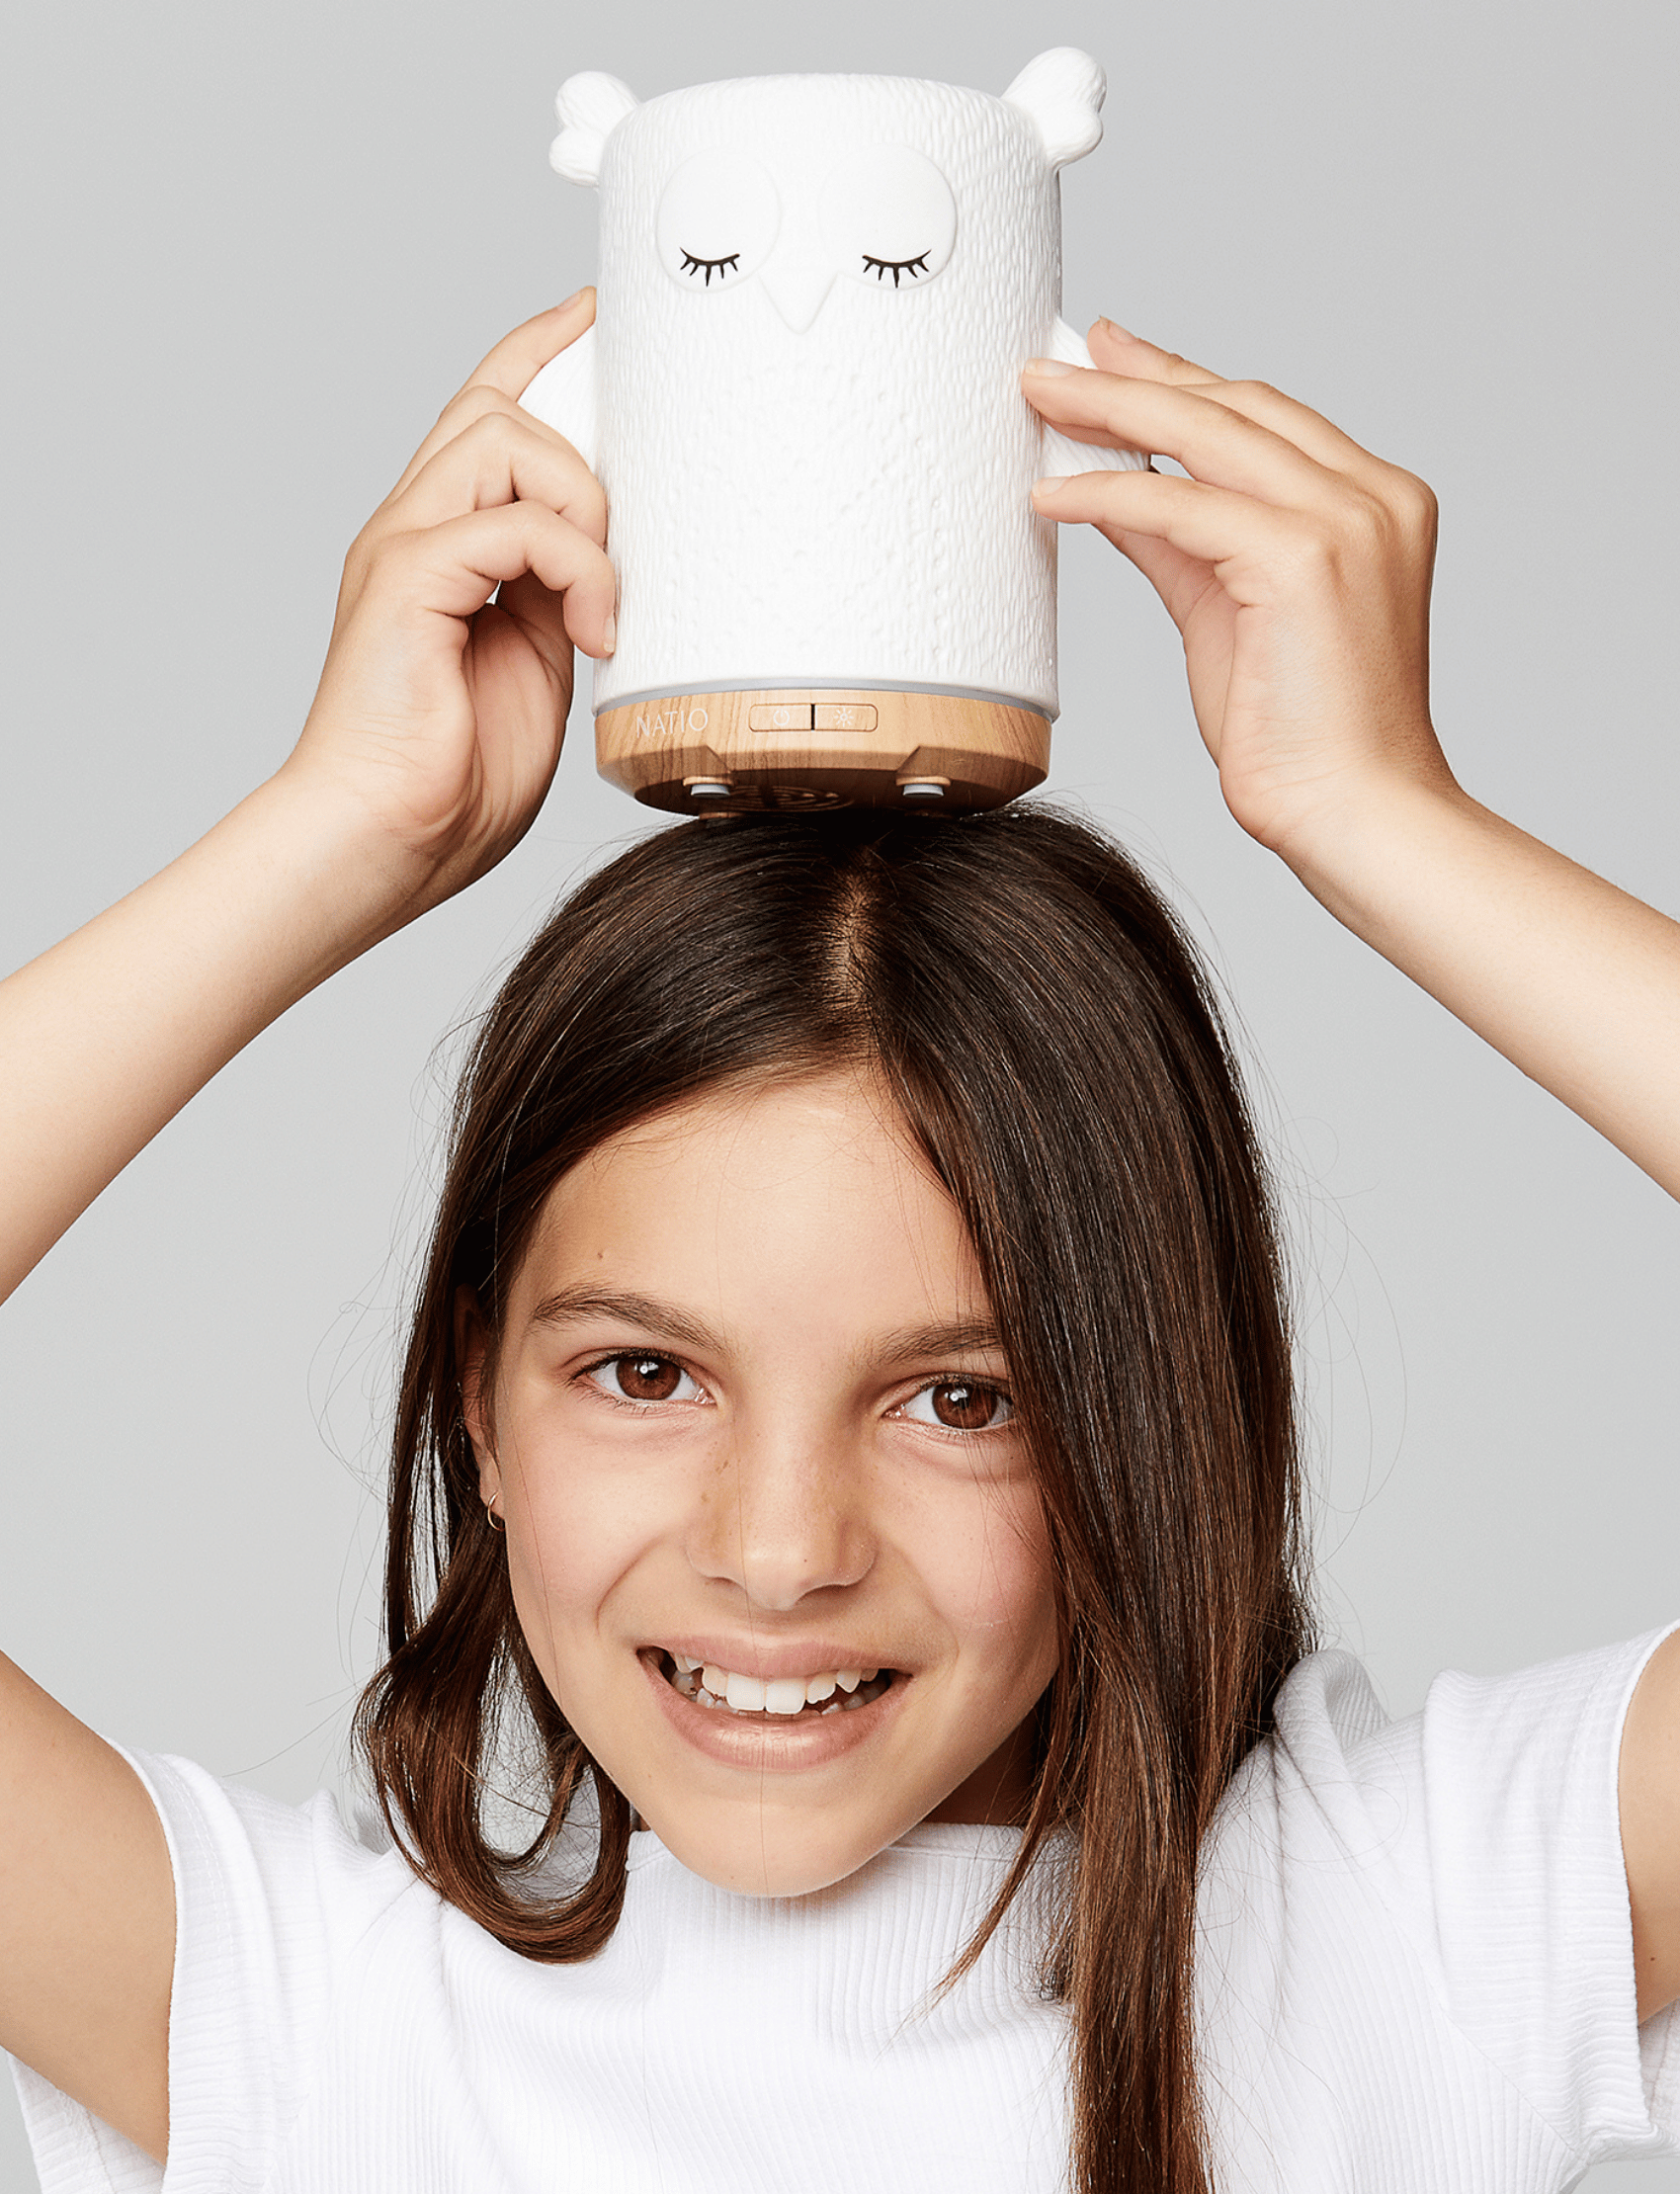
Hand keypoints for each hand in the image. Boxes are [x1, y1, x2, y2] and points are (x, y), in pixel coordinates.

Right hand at [280, 291, 613, 914]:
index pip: (484, 415)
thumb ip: (566, 599)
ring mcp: (402, 548)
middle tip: (625, 512)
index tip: (594, 318)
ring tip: (602, 599)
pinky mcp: (407, 579)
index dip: (537, 352)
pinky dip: (575, 565)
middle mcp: (412, 531)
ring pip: (505, 439)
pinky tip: (593, 631)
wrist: (384, 844)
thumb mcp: (539, 668)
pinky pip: (513, 523)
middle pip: (497, 406)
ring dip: (581, 506)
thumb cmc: (449, 783)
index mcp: (439, 548)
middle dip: (578, 427)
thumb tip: (615, 564)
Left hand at [1024, 323, 1451, 864]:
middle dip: (1136, 377)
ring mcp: (1346, 520)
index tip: (1111, 357)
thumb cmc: (1300, 735)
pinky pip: (1179, 506)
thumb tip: (1112, 492)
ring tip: (1040, 397)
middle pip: (1235, 406)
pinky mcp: (1304, 558)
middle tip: (1055, 362)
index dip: (1179, 381)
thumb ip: (1178, 546)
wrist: (1353, 811)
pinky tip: (1052, 493)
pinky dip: (1108, 493)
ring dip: (1111, 411)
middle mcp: (1373, 495)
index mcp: (1375, 502)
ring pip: (1206, 435)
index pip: (1263, 416)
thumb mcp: (1226, 614)